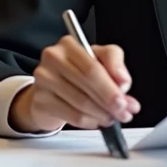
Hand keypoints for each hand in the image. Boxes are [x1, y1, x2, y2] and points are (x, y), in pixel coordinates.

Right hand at [10, 35, 140, 132]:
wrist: (50, 90)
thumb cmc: (77, 73)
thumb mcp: (99, 59)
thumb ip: (115, 64)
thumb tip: (123, 82)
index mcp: (69, 45)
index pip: (93, 66)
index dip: (111, 85)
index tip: (125, 98)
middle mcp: (53, 58)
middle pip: (87, 82)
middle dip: (110, 101)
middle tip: (123, 112)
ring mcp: (43, 80)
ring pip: (81, 102)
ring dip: (102, 114)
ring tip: (113, 118)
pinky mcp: (40, 101)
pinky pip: (72, 116)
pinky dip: (89, 121)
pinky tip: (97, 121)